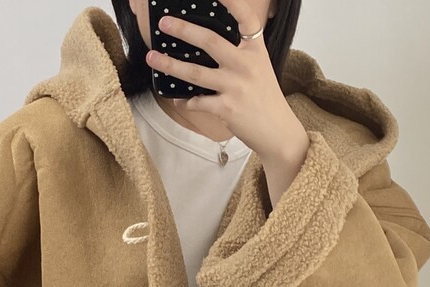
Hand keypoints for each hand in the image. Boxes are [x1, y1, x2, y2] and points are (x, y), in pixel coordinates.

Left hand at [144, 0, 308, 172]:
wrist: (277, 131)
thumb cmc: (264, 98)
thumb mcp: (259, 67)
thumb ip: (240, 53)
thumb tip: (208, 43)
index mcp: (255, 50)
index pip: (245, 18)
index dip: (231, 2)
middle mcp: (245, 65)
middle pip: (210, 41)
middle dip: (184, 30)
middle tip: (164, 23)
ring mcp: (235, 87)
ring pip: (196, 73)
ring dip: (170, 65)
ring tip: (152, 58)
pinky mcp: (227, 109)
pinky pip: (198, 102)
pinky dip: (185, 101)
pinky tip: (177, 98)